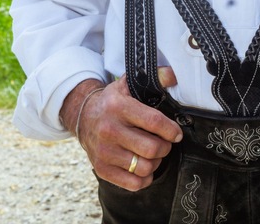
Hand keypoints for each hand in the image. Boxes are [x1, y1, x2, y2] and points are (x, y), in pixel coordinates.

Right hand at [62, 67, 181, 190]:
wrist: (83, 117)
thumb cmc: (111, 102)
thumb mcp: (128, 84)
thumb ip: (153, 78)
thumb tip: (173, 75)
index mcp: (118, 107)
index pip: (154, 122)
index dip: (171, 130)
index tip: (176, 133)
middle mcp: (109, 130)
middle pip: (152, 149)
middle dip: (165, 147)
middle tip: (164, 143)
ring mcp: (104, 152)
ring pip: (145, 167)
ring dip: (156, 162)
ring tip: (153, 153)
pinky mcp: (102, 169)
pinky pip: (134, 184)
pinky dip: (144, 178)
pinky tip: (143, 166)